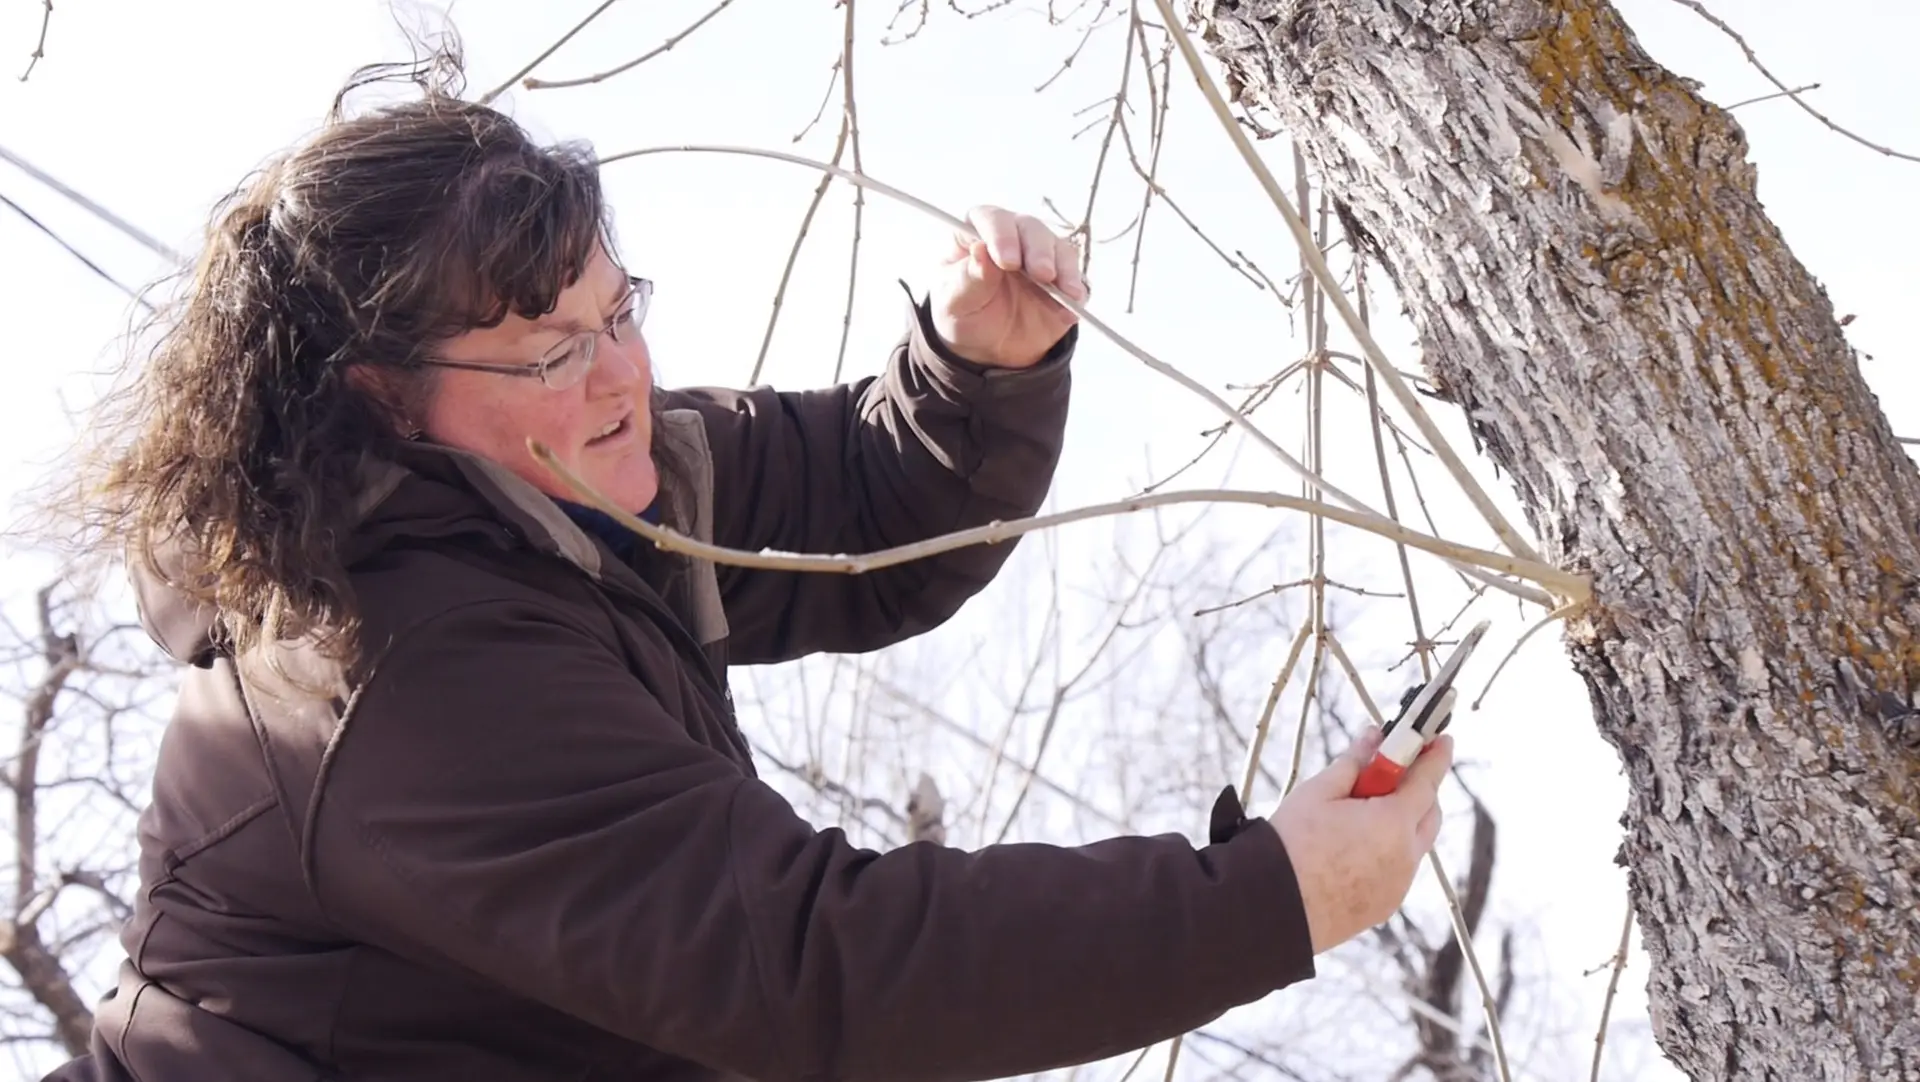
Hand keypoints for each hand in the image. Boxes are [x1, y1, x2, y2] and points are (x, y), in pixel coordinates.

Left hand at [929, 206, 1088, 368]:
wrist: (989, 347)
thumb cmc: (964, 314)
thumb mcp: (955, 301)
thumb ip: (968, 278)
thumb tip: (980, 251)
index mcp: (978, 233)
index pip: (991, 219)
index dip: (1001, 235)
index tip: (1006, 261)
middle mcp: (1013, 237)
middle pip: (1030, 228)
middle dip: (1039, 250)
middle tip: (1042, 274)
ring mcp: (1041, 255)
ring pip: (1059, 248)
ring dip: (1064, 269)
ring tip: (1066, 292)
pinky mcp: (1062, 278)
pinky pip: (1075, 278)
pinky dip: (1076, 292)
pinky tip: (1072, 307)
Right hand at [1267, 728, 1450, 954]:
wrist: (1272, 906)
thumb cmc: (1291, 845)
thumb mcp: (1319, 792)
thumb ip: (1354, 762)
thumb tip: (1374, 737)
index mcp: (1393, 823)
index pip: (1427, 781)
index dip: (1437, 756)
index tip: (1442, 740)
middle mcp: (1406, 857)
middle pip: (1429, 814)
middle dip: (1418, 791)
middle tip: (1392, 773)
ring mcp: (1398, 885)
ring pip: (1414, 844)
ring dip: (1401, 823)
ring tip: (1359, 815)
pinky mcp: (1385, 906)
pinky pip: (1399, 870)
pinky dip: (1389, 852)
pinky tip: (1354, 849)